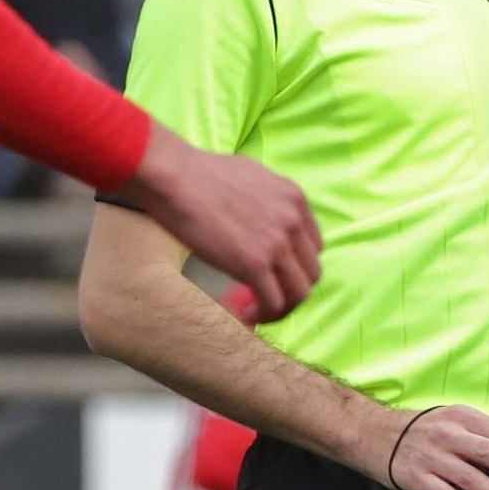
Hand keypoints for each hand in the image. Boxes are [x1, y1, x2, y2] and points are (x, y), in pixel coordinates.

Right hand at [121, 121, 320, 320]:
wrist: (175, 178)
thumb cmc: (199, 174)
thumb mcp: (251, 175)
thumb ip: (268, 198)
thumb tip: (262, 217)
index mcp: (294, 199)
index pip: (314, 247)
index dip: (294, 266)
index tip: (274, 274)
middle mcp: (293, 221)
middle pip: (311, 273)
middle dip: (289, 290)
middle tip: (264, 296)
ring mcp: (277, 244)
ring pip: (298, 294)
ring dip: (279, 308)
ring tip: (255, 310)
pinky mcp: (254, 265)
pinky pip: (273, 303)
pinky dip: (261, 314)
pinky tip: (243, 312)